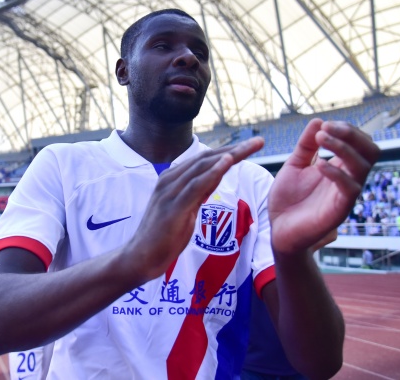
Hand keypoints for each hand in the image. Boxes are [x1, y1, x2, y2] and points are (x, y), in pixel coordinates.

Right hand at [125, 137, 264, 280]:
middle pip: (207, 158)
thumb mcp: (186, 209)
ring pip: (203, 167)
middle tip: (259, 142)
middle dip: (235, 149)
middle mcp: (170, 180)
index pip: (205, 159)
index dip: (229, 151)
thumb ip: (198, 191)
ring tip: (249, 148)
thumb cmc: (163, 236)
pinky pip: (195, 186)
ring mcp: (170, 192)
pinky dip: (212, 173)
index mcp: (172, 178)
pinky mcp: (173, 207)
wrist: (140, 257)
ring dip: (229, 156)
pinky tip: (227, 163)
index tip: (251, 146)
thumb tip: (215, 176)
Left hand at [268, 119, 379, 254]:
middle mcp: (348, 179)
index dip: (347, 130)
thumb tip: (318, 121)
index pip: (360, 143)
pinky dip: (336, 172)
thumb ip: (306, 145)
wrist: (278, 230)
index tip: (325, 125)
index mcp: (340, 167)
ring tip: (320, 139)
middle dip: (352, 134)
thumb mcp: (294, 165)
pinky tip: (319, 165)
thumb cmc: (288, 199)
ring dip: (342, 148)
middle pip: (371, 151)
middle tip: (328, 127)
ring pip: (362, 166)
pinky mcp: (340, 210)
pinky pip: (350, 188)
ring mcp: (346, 195)